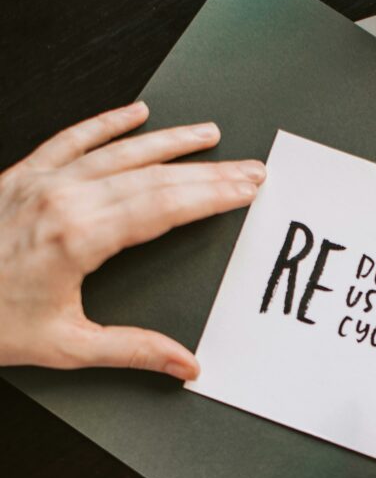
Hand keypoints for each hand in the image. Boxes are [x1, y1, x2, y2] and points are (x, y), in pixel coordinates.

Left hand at [0, 101, 265, 378]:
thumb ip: (132, 350)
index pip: (165, 207)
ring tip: (209, 135)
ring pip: (120, 151)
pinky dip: (106, 123)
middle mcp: (64, 199)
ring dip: (170, 142)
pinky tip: (135, 114)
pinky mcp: (23, 175)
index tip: (246, 189)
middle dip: (208, 172)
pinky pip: (72, 138)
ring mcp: (42, 181)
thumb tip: (186, 364)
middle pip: (154, 176)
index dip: (212, 197)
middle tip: (250, 168)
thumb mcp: (66, 347)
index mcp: (79, 238)